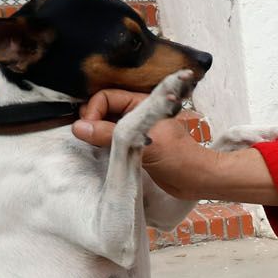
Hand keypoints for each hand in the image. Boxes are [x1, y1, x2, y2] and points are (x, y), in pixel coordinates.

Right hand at [72, 89, 229, 201]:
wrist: (199, 180)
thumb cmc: (179, 158)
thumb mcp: (143, 143)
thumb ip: (110, 134)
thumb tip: (79, 127)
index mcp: (141, 104)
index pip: (106, 97)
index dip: (93, 110)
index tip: (88, 130)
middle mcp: (137, 114)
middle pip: (104, 110)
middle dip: (92, 121)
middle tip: (88, 139)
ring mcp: (137, 131)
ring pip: (107, 126)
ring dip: (97, 135)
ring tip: (92, 147)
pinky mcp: (137, 147)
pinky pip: (114, 141)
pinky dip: (104, 146)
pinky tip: (101, 154)